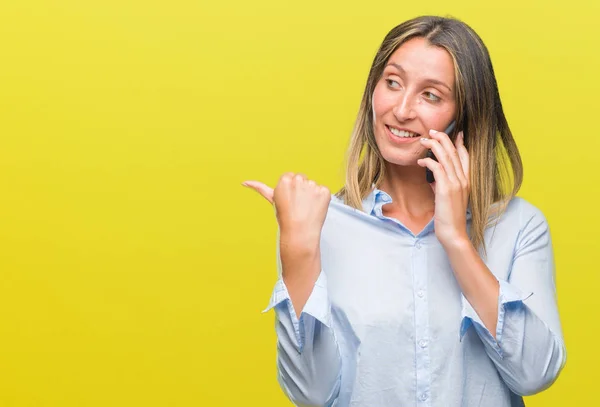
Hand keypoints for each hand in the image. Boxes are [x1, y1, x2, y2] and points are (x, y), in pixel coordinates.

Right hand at [242, 173, 330, 250]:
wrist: (299, 233)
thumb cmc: (284, 217)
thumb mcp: (272, 200)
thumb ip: (259, 188)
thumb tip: (244, 182)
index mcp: (285, 179)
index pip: (290, 177)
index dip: (290, 189)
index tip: (290, 200)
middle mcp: (299, 180)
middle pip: (302, 178)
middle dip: (301, 189)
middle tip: (298, 205)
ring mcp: (313, 186)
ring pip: (313, 185)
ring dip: (311, 195)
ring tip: (306, 208)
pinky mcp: (324, 192)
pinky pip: (324, 191)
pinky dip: (321, 200)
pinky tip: (315, 208)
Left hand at [417, 129, 469, 245]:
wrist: (453, 233)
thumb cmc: (449, 218)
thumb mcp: (448, 198)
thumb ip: (442, 187)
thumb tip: (433, 180)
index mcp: (466, 181)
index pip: (466, 157)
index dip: (461, 143)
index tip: (456, 133)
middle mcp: (463, 179)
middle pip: (454, 152)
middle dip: (443, 138)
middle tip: (432, 131)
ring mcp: (456, 183)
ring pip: (446, 157)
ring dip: (434, 145)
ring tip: (424, 140)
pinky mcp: (446, 189)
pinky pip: (437, 168)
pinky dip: (428, 161)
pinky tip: (420, 161)